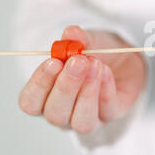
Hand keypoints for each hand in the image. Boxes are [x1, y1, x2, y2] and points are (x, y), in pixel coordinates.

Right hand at [19, 25, 146, 133]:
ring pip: (81, 121)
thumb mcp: (87, 42)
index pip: (30, 102)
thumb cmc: (95, 54)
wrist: (125, 58)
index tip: (52, 62)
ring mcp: (88, 119)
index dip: (39, 84)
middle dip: (66, 86)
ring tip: (95, 64)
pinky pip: (107, 110)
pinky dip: (106, 89)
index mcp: (45, 98)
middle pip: (55, 113)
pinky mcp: (111, 116)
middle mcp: (63, 114)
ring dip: (87, 93)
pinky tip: (106, 71)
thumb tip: (71, 33)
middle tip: (78, 61)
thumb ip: (77, 39)